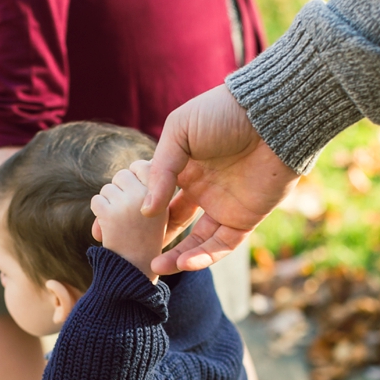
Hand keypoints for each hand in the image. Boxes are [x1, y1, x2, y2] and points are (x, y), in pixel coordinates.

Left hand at [91, 161, 167, 280]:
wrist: (136, 271)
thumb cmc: (146, 240)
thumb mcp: (158, 213)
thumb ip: (148, 189)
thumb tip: (128, 169)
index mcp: (164, 195)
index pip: (143, 166)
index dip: (135, 175)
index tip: (135, 191)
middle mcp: (148, 197)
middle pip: (122, 174)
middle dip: (119, 190)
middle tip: (125, 211)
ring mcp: (128, 204)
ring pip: (107, 188)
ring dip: (108, 203)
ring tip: (120, 222)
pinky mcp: (111, 214)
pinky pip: (96, 201)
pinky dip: (98, 213)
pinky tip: (108, 227)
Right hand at [141, 84, 300, 273]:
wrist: (270, 117)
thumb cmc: (223, 114)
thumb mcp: (179, 132)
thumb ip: (160, 171)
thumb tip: (143, 211)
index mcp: (184, 168)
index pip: (155, 198)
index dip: (134, 215)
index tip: (109, 229)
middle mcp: (202, 190)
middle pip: (173, 224)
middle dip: (152, 241)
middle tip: (130, 255)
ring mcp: (223, 206)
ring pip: (197, 242)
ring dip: (177, 257)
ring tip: (156, 265)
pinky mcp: (245, 219)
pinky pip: (222, 245)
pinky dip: (204, 257)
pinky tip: (184, 263)